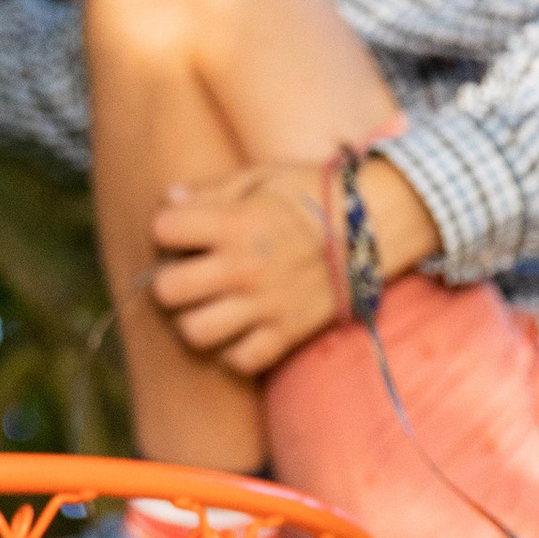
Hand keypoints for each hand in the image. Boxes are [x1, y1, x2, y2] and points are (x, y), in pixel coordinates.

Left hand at [149, 155, 438, 375]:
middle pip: (167, 289)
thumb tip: (170, 201)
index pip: (163, 229)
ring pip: (195, 331)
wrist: (375, 225)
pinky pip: (240, 360)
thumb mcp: (263, 177)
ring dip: (194, 319)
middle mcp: (244, 267)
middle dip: (169, 279)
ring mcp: (265, 305)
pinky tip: (238, 330)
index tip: (183, 231)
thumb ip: (212, 191)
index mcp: (235, 222)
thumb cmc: (314, 194)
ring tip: (208, 305)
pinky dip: (232, 350)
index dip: (167, 229)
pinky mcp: (287, 333)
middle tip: (188, 273)